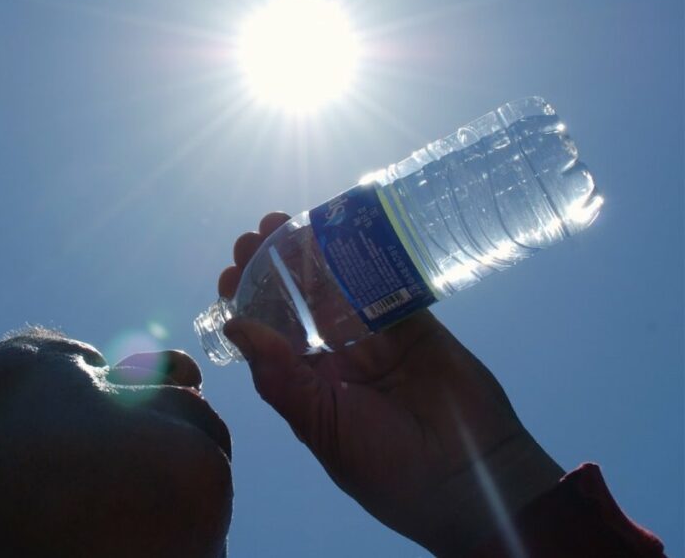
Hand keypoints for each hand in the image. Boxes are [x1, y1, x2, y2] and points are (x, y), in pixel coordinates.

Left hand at [220, 213, 563, 556]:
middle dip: (273, 266)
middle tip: (256, 234)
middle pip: (298, 300)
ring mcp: (376, 335)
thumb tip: (232, 325)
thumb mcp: (320, 424)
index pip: (268, 332)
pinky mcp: (415, 321)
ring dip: (311, 253)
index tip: (230, 272)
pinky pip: (386, 281)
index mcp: (308, 382)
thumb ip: (278, 375)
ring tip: (285, 222)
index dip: (247, 301)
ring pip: (337, 284)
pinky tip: (343, 231)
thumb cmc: (384, 462)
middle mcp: (337, 355)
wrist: (468, 477)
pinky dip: (366, 256)